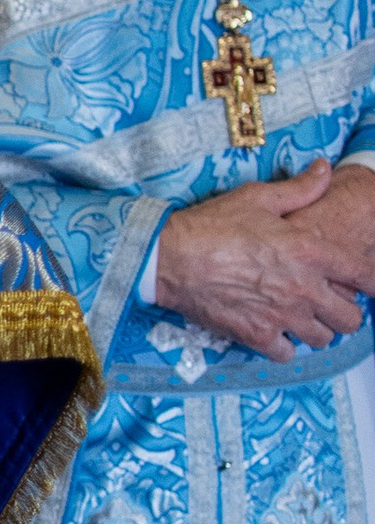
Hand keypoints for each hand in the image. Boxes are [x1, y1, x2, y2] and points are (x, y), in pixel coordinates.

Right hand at [152, 160, 374, 361]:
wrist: (169, 257)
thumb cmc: (212, 225)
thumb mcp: (258, 197)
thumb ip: (300, 188)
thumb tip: (324, 170)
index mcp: (310, 252)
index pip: (363, 274)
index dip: (371, 280)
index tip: (365, 283)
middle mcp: (303, 289)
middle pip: (350, 319)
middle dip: (344, 311)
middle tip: (328, 302)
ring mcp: (281, 316)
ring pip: (322, 339)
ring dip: (316, 328)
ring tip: (301, 315)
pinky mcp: (257, 335)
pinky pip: (287, 353)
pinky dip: (284, 345)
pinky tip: (274, 329)